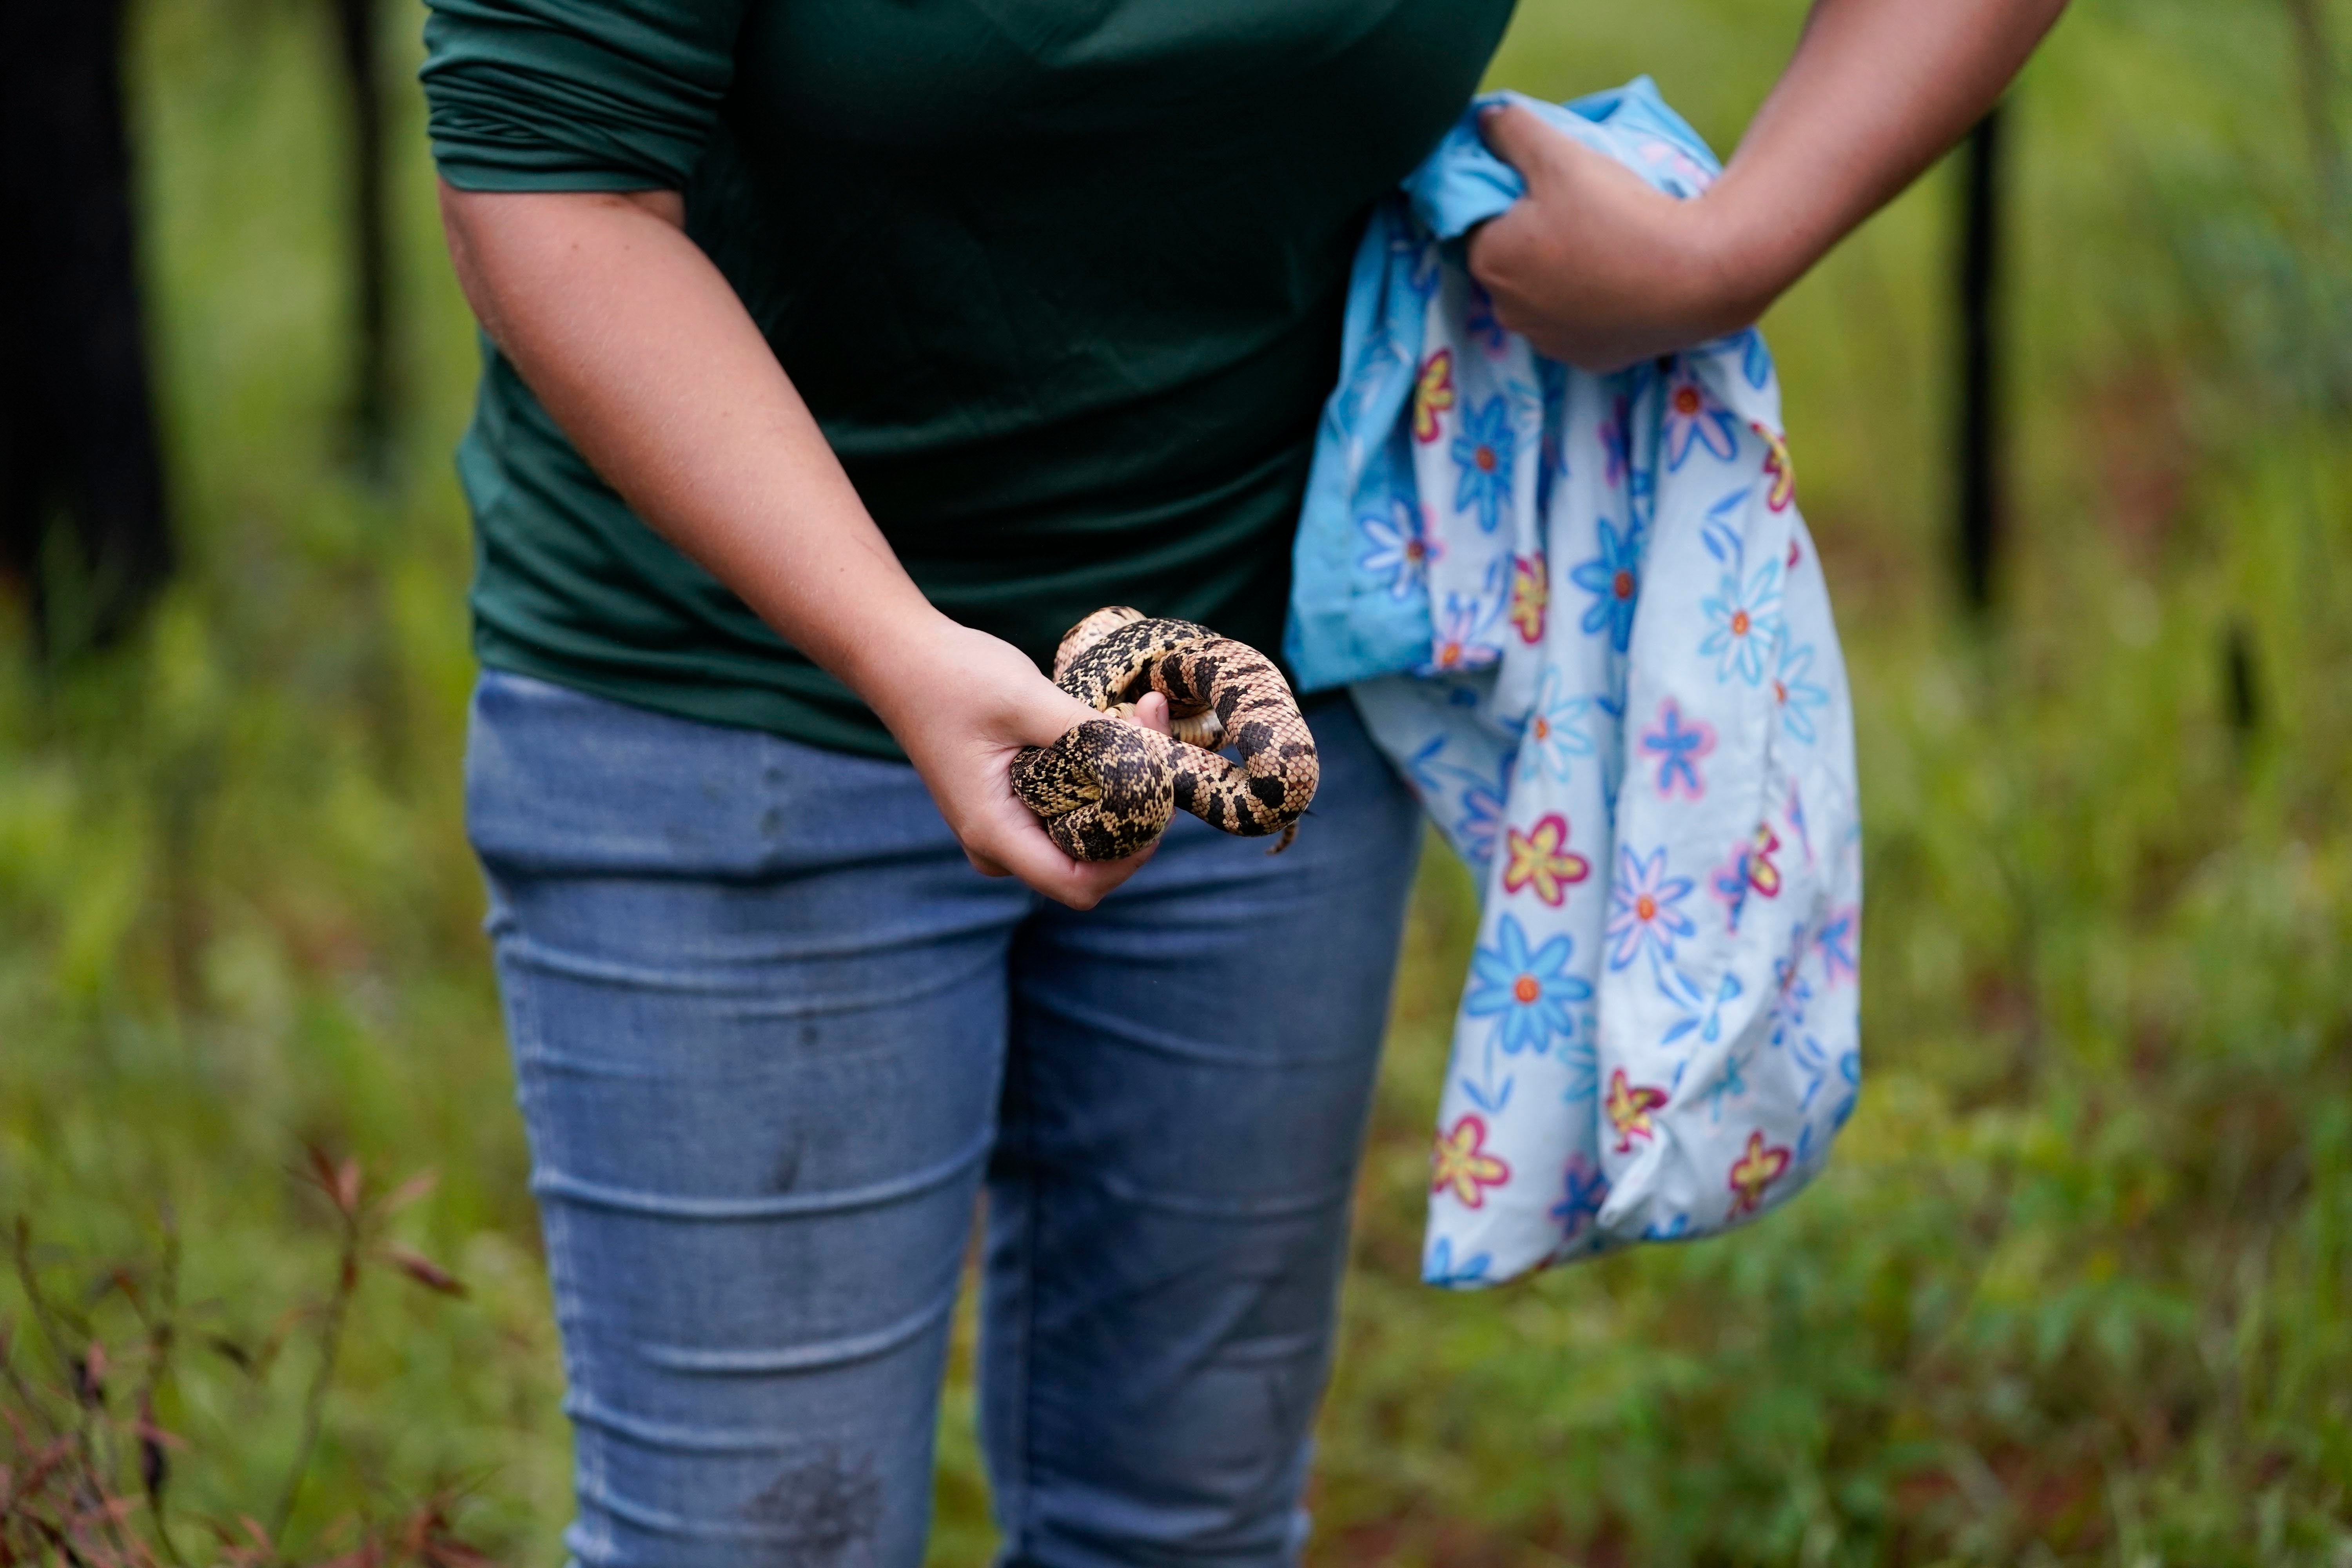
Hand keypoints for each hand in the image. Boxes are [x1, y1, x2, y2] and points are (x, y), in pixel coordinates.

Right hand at [858, 616, 1171, 909]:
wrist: (902, 659)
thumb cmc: (953, 677)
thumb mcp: (1027, 700)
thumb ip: (1087, 734)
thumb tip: (1152, 755)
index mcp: (994, 832)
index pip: (1078, 885)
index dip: (1129, 857)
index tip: (1158, 802)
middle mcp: (998, 844)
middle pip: (1088, 864)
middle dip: (1131, 811)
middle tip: (1152, 735)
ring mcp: (1003, 827)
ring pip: (1081, 835)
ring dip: (1117, 789)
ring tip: (1134, 721)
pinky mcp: (1011, 805)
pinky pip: (1067, 811)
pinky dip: (1095, 777)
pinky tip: (1105, 729)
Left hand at [1465, 102, 1762, 373]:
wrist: (1696, 277)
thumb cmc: (1619, 212)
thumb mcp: (1559, 155)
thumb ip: (1512, 132)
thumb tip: (1481, 117)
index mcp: (1489, 261)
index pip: (1481, 220)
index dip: (1512, 198)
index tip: (1549, 184)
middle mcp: (1506, 311)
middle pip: (1509, 260)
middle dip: (1531, 237)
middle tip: (1581, 211)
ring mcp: (1546, 341)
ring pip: (1541, 295)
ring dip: (1558, 272)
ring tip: (1603, 243)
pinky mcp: (1585, 358)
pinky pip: (1575, 323)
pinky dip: (1588, 303)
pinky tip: (1617, 279)